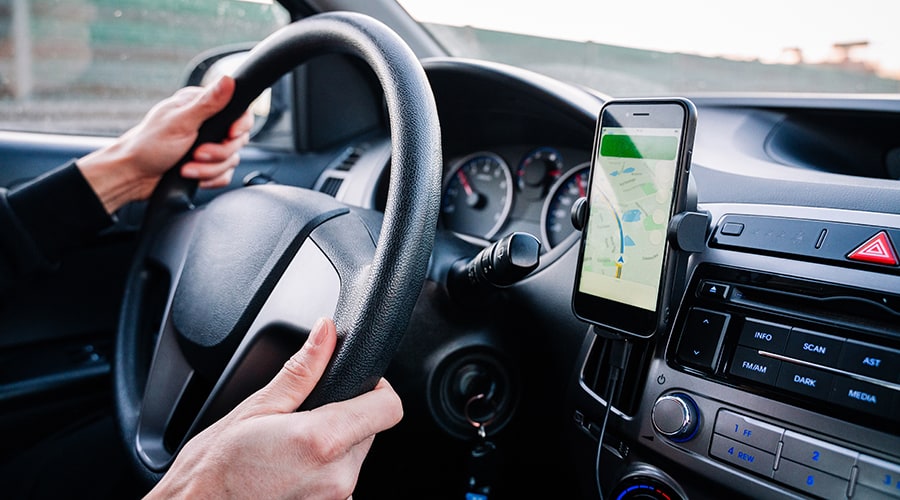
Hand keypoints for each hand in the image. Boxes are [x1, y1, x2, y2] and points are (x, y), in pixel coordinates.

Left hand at [77, 75, 253, 213]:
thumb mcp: (180, 122)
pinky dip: (209, 179)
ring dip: (208, 169)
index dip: (240, 125)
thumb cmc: (149, 145)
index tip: (230, 134)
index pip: (239, 111)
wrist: (133, 176)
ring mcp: (209, 146)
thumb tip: (228, 79)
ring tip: (187, 168)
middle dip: (217, 153)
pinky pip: (224, 175)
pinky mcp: (207, 166)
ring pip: (230, 160)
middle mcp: (207, 125)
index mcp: (201, 106)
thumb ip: (208, 103)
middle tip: (197, 153)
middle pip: (238, 140)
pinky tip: (192, 177)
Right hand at [144, 318, 403, 499]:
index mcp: (323, 440)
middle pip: (369, 429)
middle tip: (301, 418)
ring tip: (288, 447)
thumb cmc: (216, 468)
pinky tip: (288, 468)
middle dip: (344, 416)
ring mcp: (335, 499)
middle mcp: (338, 476)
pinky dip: (321, 469)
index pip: (388, 407)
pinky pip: (338, 480)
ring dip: (331, 446)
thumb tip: (326, 333)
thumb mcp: (258, 406)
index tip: (357, 382)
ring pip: (353, 456)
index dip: (377, 387)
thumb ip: (302, 369)